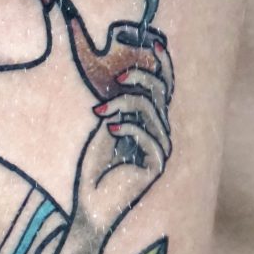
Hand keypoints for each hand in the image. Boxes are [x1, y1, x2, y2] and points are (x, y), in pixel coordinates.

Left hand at [72, 36, 173, 235]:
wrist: (91, 210)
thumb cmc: (92, 173)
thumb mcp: (100, 128)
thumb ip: (113, 104)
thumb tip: (116, 77)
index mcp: (148, 121)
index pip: (162, 85)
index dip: (161, 62)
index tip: (150, 43)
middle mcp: (159, 132)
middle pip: (161, 92)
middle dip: (141, 77)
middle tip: (116, 76)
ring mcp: (160, 149)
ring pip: (152, 111)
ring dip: (124, 103)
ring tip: (100, 110)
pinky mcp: (156, 166)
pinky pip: (148, 136)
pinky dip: (127, 126)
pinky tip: (108, 127)